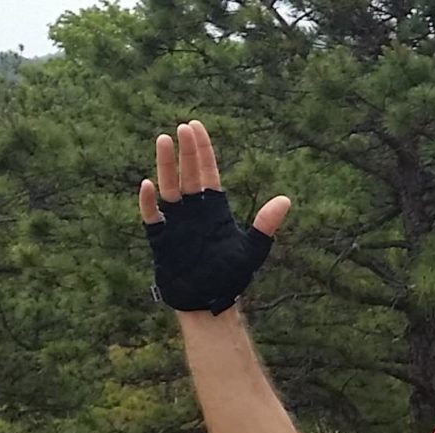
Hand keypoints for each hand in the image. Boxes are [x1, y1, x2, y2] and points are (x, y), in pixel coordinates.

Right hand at [138, 120, 291, 315]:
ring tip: (163, 141)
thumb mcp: (252, 249)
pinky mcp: (161, 240)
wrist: (210, 303)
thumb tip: (286, 200)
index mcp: (215, 210)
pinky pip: (151, 217)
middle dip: (186, 151)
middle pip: (188, 174)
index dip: (202, 150)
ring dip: (165, 166)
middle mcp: (194, 212)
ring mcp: (176, 223)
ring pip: (168, 188)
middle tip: (182, 127)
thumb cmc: (230, 277)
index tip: (196, 127)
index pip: (208, 173)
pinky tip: (149, 186)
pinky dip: (149, 203)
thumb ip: (265, 224)